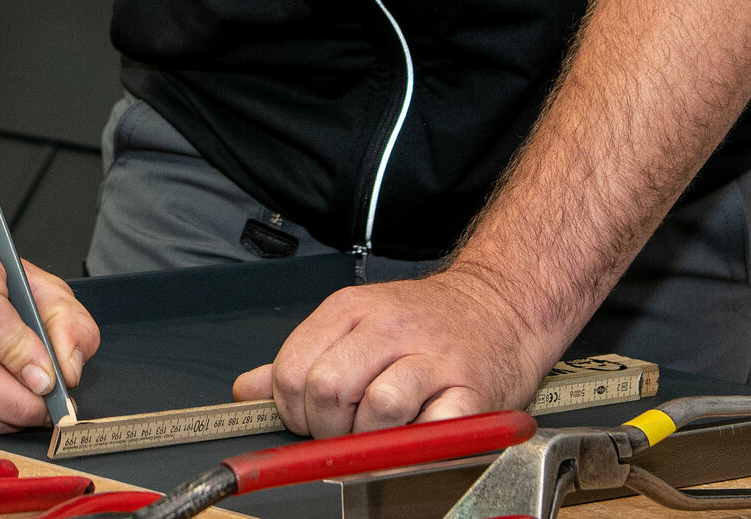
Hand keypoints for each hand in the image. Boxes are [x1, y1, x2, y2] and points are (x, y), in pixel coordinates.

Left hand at [233, 266, 560, 436]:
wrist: (501, 307)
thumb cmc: (426, 324)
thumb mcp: (355, 325)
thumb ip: (300, 358)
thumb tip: (249, 390)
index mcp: (352, 309)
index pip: (293, 369)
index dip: (292, 409)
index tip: (307, 419)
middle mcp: (390, 328)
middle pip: (327, 389)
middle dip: (326, 427)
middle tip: (344, 430)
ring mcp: (433, 358)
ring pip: (377, 409)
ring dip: (372, 439)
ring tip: (382, 431)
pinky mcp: (472, 392)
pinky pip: (430, 430)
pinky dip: (417, 444)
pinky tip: (417, 431)